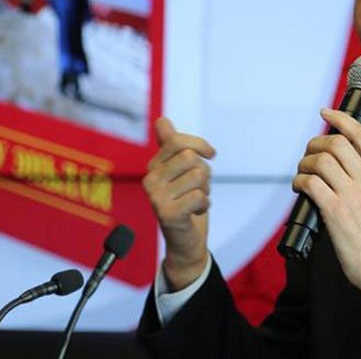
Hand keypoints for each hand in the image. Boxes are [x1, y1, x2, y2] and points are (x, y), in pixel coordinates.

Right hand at [143, 117, 215, 290]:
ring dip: (205, 190)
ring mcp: (155, 197)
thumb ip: (171, 146)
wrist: (184, 240)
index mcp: (153, 166)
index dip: (200, 144)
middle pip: (191, 158)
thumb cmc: (186, 202)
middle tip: (198, 188)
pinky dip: (204, 205)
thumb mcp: (181, 171)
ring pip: (198, 176)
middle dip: (204, 173)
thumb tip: (161, 120)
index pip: (177, 142)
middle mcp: (149, 180)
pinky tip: (194, 212)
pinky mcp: (166, 213)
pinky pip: (200, 196)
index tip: (211, 154)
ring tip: (195, 200)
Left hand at [292, 108, 360, 308]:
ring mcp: (352, 194)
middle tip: (308, 155)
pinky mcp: (336, 211)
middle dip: (315, 143)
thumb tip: (341, 168)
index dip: (340, 118)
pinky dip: (299, 181)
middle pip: (336, 142)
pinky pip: (310, 183)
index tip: (325, 112)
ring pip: (320, 159)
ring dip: (304, 163)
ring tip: (303, 174)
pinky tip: (300, 189)